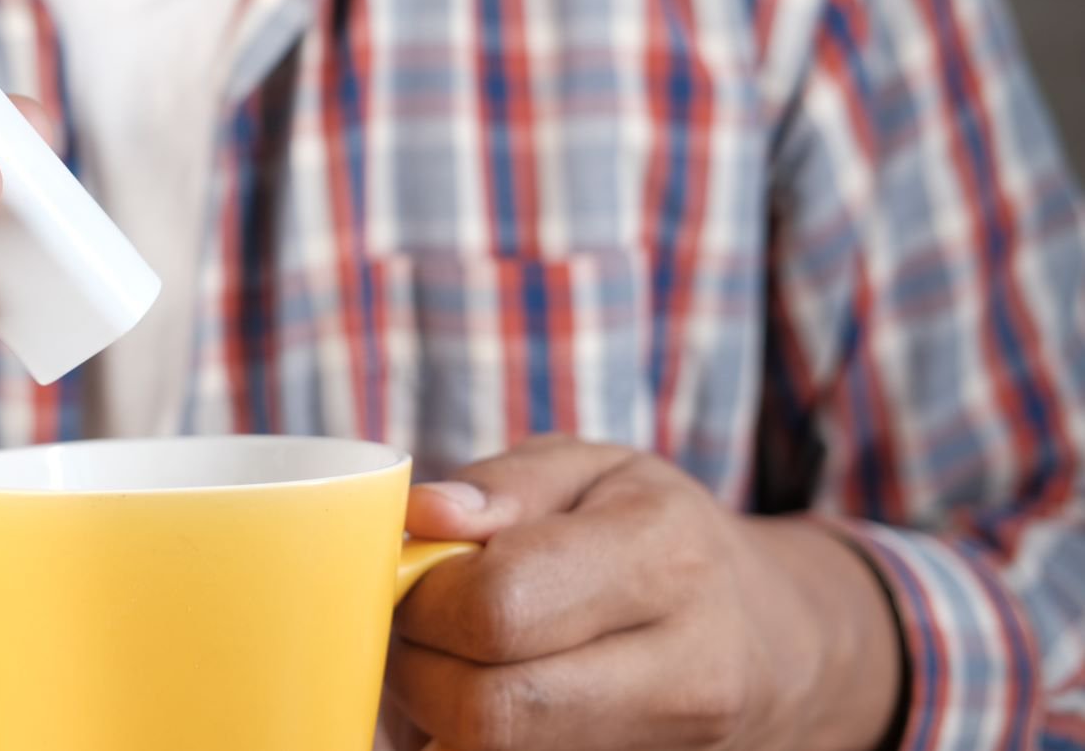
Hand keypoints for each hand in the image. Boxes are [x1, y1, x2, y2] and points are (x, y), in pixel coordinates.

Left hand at [386, 436, 903, 750]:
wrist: (781, 644)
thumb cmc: (666, 538)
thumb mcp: (598, 470)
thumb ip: (505, 485)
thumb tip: (422, 517)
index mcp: (665, 558)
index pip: (498, 606)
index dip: (423, 596)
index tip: (412, 576)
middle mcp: (685, 673)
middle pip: (490, 713)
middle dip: (417, 671)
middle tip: (414, 631)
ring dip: (440, 719)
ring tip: (455, 665)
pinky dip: (475, 745)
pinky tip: (490, 701)